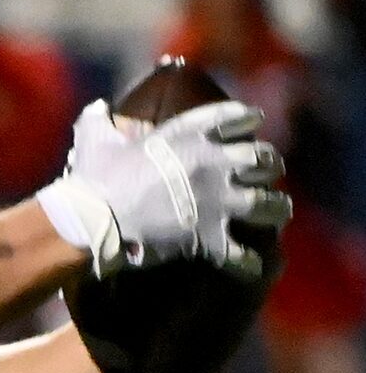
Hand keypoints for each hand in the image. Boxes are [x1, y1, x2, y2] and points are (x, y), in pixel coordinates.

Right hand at [39, 99, 290, 280]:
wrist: (93, 217)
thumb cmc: (94, 177)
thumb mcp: (94, 139)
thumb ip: (99, 120)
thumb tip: (98, 107)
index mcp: (186, 138)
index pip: (232, 118)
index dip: (247, 118)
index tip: (254, 120)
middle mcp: (211, 165)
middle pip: (261, 159)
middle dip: (270, 164)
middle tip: (269, 169)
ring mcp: (215, 202)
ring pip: (266, 203)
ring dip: (276, 208)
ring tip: (279, 210)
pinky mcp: (208, 237)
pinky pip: (240, 254)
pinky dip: (248, 263)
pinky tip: (251, 265)